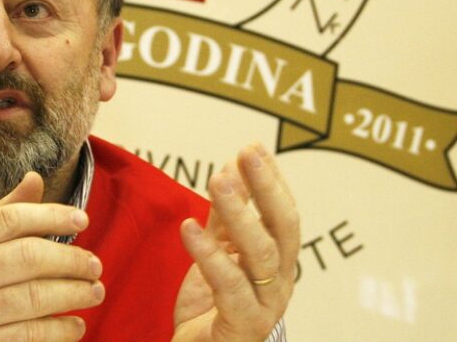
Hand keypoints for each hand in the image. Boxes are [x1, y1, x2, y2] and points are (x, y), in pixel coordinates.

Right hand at [0, 172, 104, 340]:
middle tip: (95, 264)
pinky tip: (75, 325)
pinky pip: (28, 336)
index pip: (7, 220)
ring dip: (73, 293)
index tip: (83, 219)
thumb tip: (35, 178)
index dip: (50, 215)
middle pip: (24, 257)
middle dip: (69, 259)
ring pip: (32, 297)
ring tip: (95, 291)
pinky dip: (59, 330)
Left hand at [173, 144, 299, 341]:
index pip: (283, 214)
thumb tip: (232, 167)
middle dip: (266, 187)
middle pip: (282, 229)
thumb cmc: (212, 307)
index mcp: (277, 263)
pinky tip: (188, 227)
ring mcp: (265, 305)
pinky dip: (209, 254)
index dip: (271, 180)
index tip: (253, 147)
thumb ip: (225, 217)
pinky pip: (229, 286)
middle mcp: (279, 282)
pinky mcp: (242, 325)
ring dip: (239, 213)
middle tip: (247, 153)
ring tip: (218, 180)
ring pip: (261, 254)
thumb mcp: (218, 253)